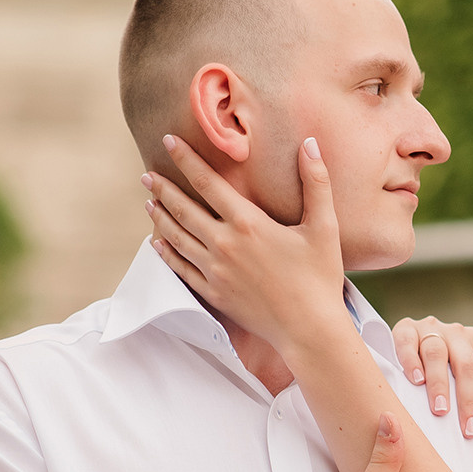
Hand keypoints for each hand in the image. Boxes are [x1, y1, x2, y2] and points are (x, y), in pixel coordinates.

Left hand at [145, 134, 344, 353]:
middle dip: (163, 188)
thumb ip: (317, 182)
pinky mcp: (214, 293)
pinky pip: (181, 268)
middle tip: (148, 174)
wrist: (309, 330)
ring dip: (160, 217)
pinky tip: (158, 243)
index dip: (186, 160)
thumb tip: (311, 143)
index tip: (168, 142)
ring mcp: (215, 271)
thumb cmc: (320, 278)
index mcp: (248, 223)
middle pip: (184, 209)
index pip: (208, 183)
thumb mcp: (324, 226)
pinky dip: (166, 252)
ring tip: (149, 201)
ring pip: (177, 237)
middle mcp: (224, 244)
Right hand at [393, 317, 472, 439]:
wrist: (416, 342)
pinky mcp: (405, 329)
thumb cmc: (453, 366)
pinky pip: (408, 341)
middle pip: (469, 365)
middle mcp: (459, 332)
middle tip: (471, 431)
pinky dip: (411, 360)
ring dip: (440, 383)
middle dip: (471, 400)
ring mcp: (431, 328)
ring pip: (437, 353)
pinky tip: (414, 381)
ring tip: (441, 411)